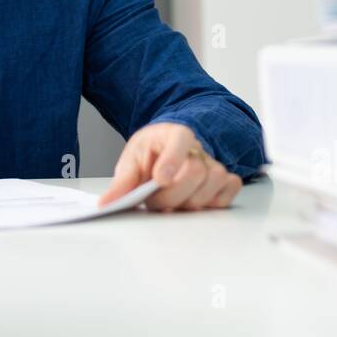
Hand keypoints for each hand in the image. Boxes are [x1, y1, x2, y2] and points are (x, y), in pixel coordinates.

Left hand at [98, 122, 241, 211]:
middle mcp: (198, 147)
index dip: (172, 159)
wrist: (166, 150)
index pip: (181, 139)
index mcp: (174, 133)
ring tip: (171, 202)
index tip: (160, 179)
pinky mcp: (224, 180)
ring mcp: (213, 163)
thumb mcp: (131, 160)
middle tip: (154, 201)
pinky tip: (193, 201)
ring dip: (188, 202)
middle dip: (171, 195)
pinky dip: (212, 202)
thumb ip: (122, 182)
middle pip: (195, 172)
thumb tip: (107, 202)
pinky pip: (229, 192)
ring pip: (212, 184)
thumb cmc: (151, 153)